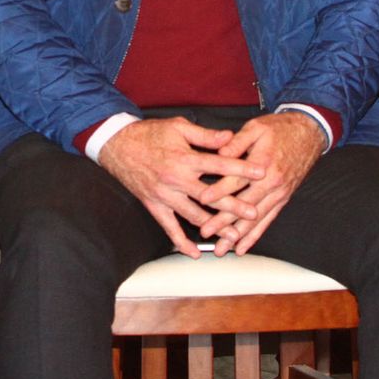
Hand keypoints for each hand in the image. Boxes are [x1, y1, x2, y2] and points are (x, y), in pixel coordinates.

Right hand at [98, 117, 268, 257]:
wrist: (117, 145)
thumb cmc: (149, 133)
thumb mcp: (178, 127)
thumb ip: (205, 135)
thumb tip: (229, 137)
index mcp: (184, 158)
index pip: (218, 164)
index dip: (241, 169)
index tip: (261, 173)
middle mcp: (176, 179)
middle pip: (210, 196)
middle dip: (234, 205)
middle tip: (254, 213)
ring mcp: (164, 195)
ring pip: (193, 215)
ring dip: (214, 227)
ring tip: (234, 235)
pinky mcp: (154, 205)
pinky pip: (168, 227)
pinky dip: (181, 242)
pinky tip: (194, 252)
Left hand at [198, 112, 323, 255]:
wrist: (309, 134)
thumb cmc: (281, 129)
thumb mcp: (256, 128)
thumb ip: (236, 141)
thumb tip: (219, 153)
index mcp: (264, 164)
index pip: (236, 181)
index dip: (218, 190)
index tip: (201, 199)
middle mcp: (272, 184)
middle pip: (244, 206)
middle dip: (223, 221)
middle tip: (205, 231)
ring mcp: (279, 194)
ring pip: (255, 219)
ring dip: (237, 235)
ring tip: (221, 248)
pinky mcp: (283, 199)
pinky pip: (268, 221)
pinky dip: (254, 235)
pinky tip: (242, 246)